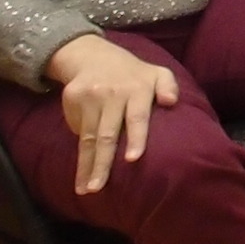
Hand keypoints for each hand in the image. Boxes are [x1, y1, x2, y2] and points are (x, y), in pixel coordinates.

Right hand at [47, 35, 178, 197]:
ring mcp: (90, 96)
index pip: (138, 116)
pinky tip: (80, 170)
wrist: (92, 55)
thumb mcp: (156, 73)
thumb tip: (173, 102)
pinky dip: (79, 152)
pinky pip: (77, 131)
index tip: (132, 159)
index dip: (136, 137)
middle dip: (103, 162)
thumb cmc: (132, 73)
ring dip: (86, 166)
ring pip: (88, 138)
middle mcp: (113, 93)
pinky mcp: (72, 99)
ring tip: (86, 189)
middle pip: (107, 134)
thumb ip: (168, 86)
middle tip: (98, 187)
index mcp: (138, 88)